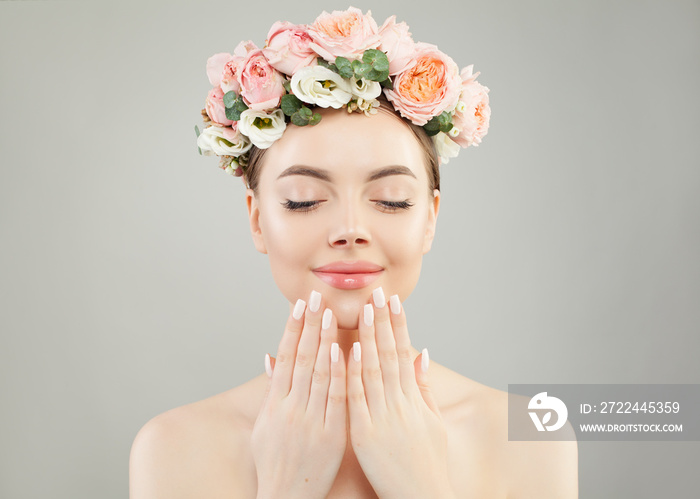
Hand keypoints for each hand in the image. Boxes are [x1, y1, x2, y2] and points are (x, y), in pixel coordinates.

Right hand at [251, 290, 346, 498]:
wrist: (287, 498)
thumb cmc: (275, 461)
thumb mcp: (264, 425)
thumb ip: (271, 390)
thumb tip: (270, 357)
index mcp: (274, 404)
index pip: (285, 357)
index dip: (292, 329)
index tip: (299, 305)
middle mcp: (290, 408)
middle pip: (302, 358)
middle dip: (310, 325)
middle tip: (317, 297)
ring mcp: (311, 421)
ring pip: (320, 373)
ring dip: (326, 341)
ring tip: (332, 314)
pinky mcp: (331, 435)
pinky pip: (338, 399)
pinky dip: (342, 374)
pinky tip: (346, 351)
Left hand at [346, 287, 454, 498]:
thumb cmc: (427, 464)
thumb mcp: (433, 422)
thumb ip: (425, 387)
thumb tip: (423, 353)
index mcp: (414, 399)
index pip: (404, 352)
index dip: (398, 324)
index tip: (394, 300)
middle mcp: (399, 403)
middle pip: (389, 354)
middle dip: (382, 321)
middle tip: (377, 292)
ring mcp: (382, 417)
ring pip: (373, 369)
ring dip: (368, 336)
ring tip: (364, 308)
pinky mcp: (364, 434)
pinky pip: (357, 398)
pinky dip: (354, 372)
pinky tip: (351, 348)